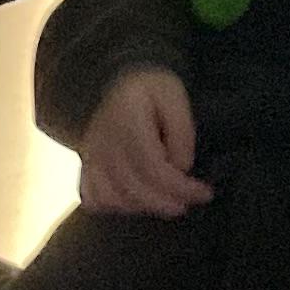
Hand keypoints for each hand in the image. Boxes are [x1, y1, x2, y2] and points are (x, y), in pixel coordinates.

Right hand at [77, 68, 208, 217]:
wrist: (110, 82)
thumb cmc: (148, 89)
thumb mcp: (173, 95)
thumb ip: (182, 130)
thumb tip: (181, 167)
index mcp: (127, 119)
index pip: (153, 167)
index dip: (180, 187)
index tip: (204, 193)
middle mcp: (103, 141)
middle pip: (134, 188)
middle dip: (166, 203)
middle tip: (188, 202)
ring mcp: (89, 156)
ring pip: (113, 199)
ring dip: (144, 207)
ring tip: (167, 201)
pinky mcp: (85, 166)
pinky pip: (93, 198)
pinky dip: (115, 207)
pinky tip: (136, 201)